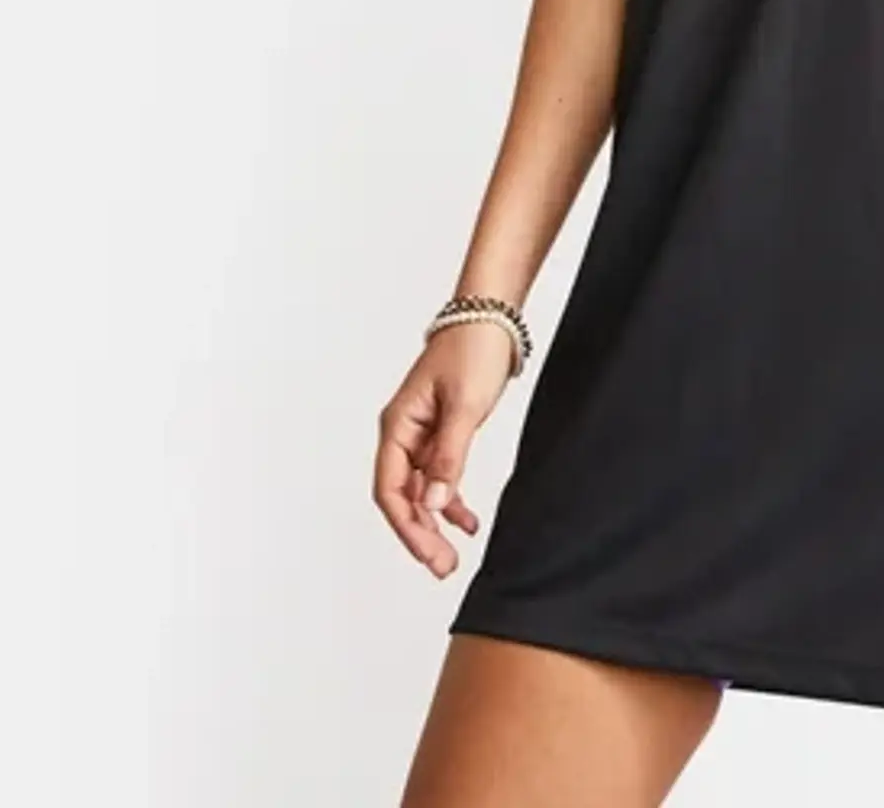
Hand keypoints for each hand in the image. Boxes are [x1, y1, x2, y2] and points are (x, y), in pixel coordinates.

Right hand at [373, 323, 514, 577]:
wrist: (493, 315)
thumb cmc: (474, 349)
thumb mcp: (465, 405)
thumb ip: (449, 456)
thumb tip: (432, 504)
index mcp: (398, 424)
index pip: (390, 489)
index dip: (406, 526)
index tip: (428, 554)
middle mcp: (403, 432)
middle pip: (402, 496)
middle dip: (419, 534)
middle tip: (442, 568)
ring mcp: (421, 434)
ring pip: (420, 491)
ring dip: (434, 524)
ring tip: (452, 557)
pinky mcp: (443, 432)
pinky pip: (439, 476)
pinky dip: (451, 501)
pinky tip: (468, 523)